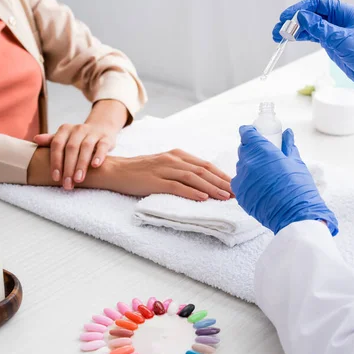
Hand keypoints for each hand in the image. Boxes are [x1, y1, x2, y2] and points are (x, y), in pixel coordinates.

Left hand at [34, 99, 127, 189]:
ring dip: (81, 164)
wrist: (101, 128)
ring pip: (86, 148)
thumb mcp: (65, 138)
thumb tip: (36, 139)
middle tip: (67, 184)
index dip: (55, 161)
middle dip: (68, 168)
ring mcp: (93, 133)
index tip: (55, 177)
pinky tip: (95, 165)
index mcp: (65, 130)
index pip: (57, 144)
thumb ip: (51, 140)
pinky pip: (102, 146)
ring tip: (78, 180)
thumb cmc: (78, 138)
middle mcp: (78, 129)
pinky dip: (99, 155)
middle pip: (71, 148)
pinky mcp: (106, 139)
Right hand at [100, 149, 232, 200]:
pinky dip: (191, 192)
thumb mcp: (165, 166)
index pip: (206, 165)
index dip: (222, 175)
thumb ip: (182, 170)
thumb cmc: (141, 171)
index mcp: (178, 155)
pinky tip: (203, 198)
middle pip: (203, 171)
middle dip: (222, 182)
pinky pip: (176, 186)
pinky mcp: (154, 181)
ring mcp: (163, 169)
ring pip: (193, 178)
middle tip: (237, 193)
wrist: (116, 170)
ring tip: (225, 197)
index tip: (236, 185)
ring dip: (211, 188)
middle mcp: (173, 159)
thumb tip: (204, 182)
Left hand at [231, 126, 337, 234]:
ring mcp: (242, 179)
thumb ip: (288, 146)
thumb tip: (287, 133)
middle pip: (244, 150)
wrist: (295, 216)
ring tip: (265, 175)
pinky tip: (260, 187)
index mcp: (262, 151)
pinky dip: (247, 181)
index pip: (247, 134)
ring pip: (241, 166)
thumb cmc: (299, 188)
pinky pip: (240, 182)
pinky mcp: (240, 194)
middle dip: (252, 149)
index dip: (249, 132)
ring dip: (250, 166)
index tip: (254, 133)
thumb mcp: (296, 163)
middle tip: (265, 156)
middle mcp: (248, 163)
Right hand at [274, 0, 353, 109]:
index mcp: (345, 13)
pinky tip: (291, 39)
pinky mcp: (332, 45)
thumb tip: (302, 17)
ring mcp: (335, 33)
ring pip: (310, 27)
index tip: (287, 16)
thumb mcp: (343, 40)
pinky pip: (313, 37)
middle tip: (279, 29)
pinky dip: (301, 38)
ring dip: (295, 30)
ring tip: (279, 36)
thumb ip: (321, 29)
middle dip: (294, 20)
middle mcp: (339, 20)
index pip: (318, 4)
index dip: (301, 8)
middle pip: (311, 15)